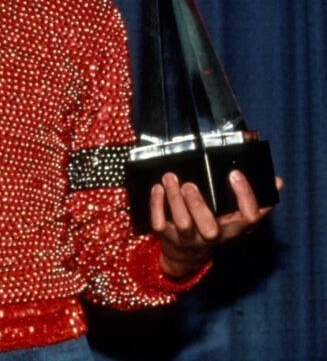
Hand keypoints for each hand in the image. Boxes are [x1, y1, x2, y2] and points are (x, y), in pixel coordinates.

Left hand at [151, 171, 282, 278]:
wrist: (184, 257)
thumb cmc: (212, 227)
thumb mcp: (233, 218)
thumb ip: (253, 200)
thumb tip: (277, 181)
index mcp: (232, 228)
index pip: (249, 219)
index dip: (245, 197)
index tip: (235, 173)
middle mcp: (211, 236)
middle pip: (209, 228)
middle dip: (199, 205)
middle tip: (189, 184)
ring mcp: (188, 239)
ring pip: (183, 223)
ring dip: (175, 200)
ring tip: (170, 178)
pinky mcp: (167, 237)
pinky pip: (160, 224)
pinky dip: (156, 205)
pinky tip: (157, 188)